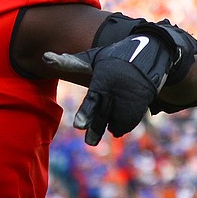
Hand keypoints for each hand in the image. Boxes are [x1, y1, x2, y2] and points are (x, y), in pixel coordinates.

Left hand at [43, 34, 172, 145]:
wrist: (151, 55)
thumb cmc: (113, 57)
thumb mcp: (93, 57)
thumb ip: (70, 62)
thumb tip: (45, 57)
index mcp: (104, 79)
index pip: (93, 99)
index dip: (86, 113)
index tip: (78, 126)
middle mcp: (118, 91)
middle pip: (103, 114)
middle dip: (96, 128)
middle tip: (88, 142)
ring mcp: (131, 100)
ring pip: (115, 121)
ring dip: (104, 127)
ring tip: (93, 135)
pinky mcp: (141, 107)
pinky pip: (127, 123)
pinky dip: (118, 125)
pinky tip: (112, 123)